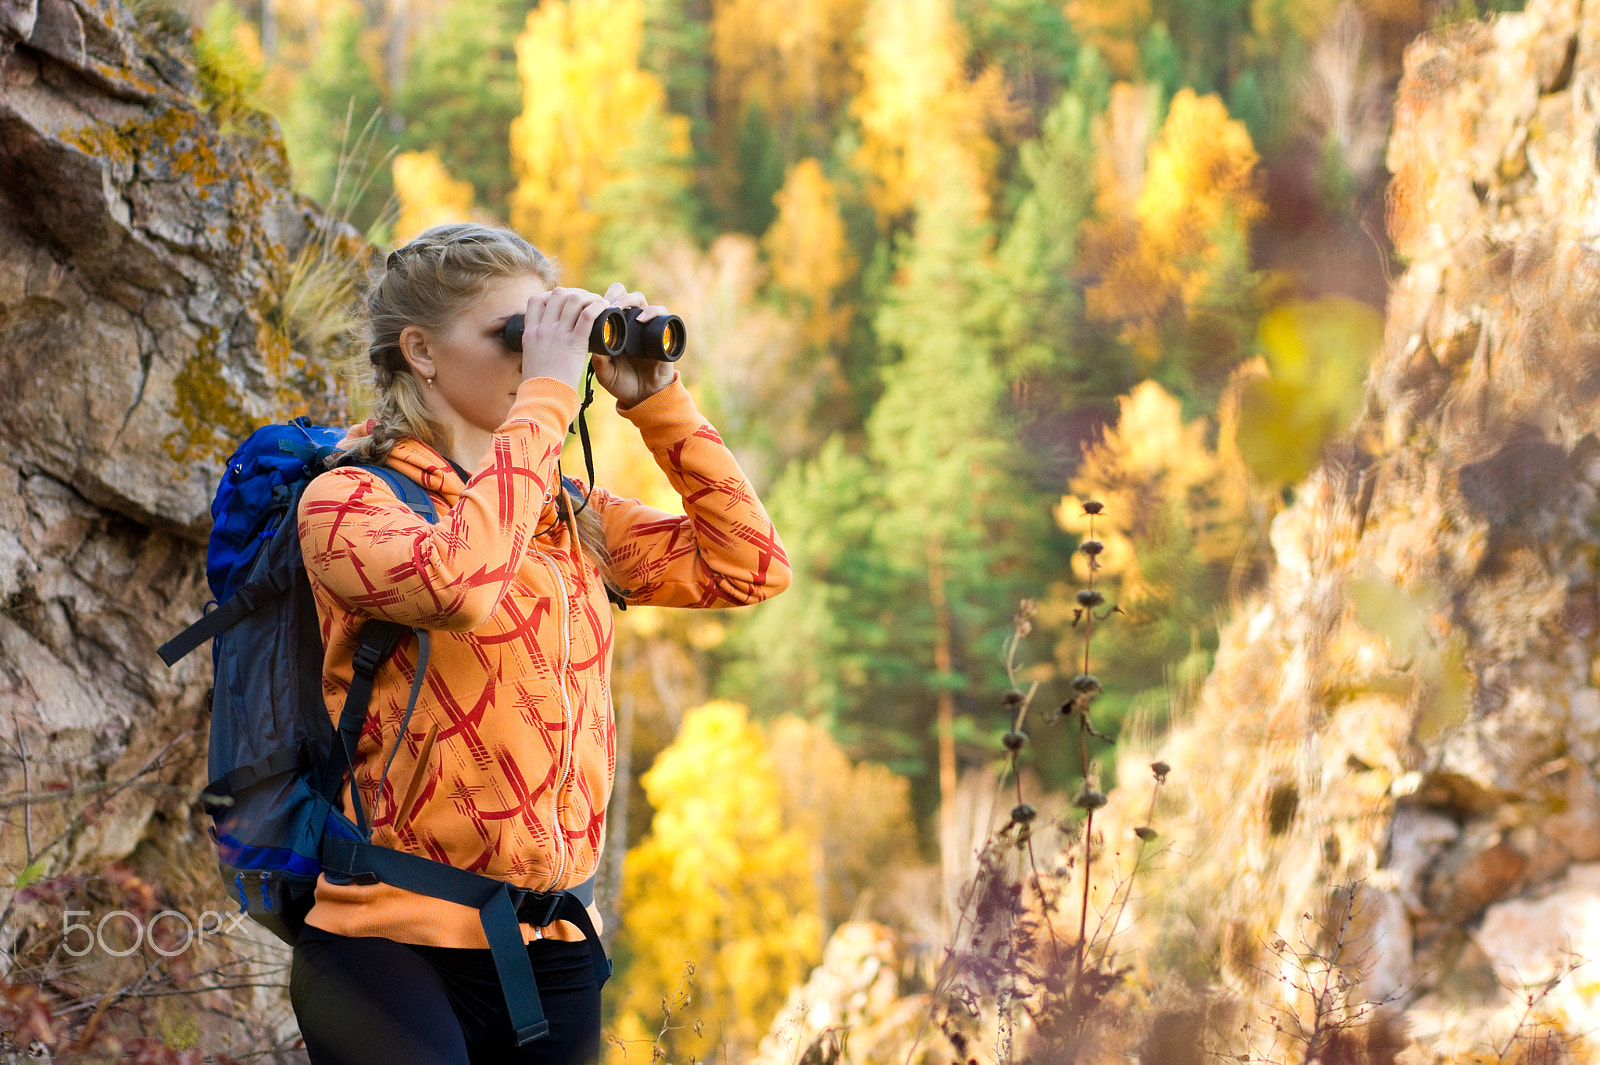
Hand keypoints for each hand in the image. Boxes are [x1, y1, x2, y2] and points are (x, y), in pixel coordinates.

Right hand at [519, 287, 608, 394]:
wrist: (542, 399)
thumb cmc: (539, 387)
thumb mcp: (531, 360)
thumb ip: (538, 348)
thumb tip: (546, 347)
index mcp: (530, 333)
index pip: (536, 301)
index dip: (552, 296)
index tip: (565, 301)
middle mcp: (542, 329)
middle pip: (557, 294)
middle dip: (575, 293)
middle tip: (587, 301)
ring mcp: (557, 335)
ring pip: (573, 300)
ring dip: (589, 297)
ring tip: (599, 303)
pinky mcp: (574, 344)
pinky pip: (587, 316)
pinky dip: (597, 306)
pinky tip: (604, 307)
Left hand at [591, 282, 677, 407]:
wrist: (643, 398)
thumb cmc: (622, 384)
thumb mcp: (604, 371)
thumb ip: (598, 358)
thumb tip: (588, 340)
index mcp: (615, 329)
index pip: (610, 303)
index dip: (602, 298)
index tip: (592, 304)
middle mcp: (631, 324)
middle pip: (625, 295)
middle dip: (616, 294)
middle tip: (606, 303)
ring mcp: (647, 327)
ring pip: (641, 300)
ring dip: (630, 299)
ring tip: (619, 308)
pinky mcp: (663, 333)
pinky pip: (663, 314)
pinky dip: (653, 312)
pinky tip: (641, 319)